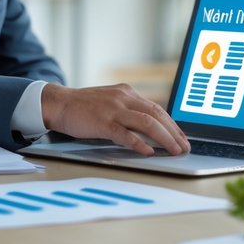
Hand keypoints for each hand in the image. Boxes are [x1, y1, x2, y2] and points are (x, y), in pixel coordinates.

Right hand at [41, 82, 190, 155]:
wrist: (59, 103)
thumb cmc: (84, 107)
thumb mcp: (111, 102)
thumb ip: (128, 110)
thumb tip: (149, 128)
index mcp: (127, 92)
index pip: (157, 108)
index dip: (172, 124)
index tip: (182, 137)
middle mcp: (124, 98)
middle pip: (156, 114)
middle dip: (174, 132)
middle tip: (184, 146)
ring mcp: (113, 109)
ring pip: (146, 122)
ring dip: (164, 137)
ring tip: (174, 150)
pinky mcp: (102, 122)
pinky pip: (125, 133)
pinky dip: (139, 143)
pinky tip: (149, 151)